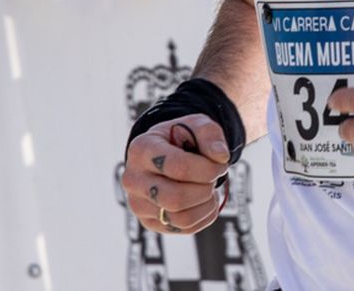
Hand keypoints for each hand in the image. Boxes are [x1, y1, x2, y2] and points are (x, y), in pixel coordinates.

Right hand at [123, 116, 230, 235]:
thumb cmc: (182, 138)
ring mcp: (139, 204)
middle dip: (206, 188)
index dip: (208, 168)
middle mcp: (133, 179)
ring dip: (207, 204)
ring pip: (181, 218)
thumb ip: (210, 135)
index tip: (220, 163)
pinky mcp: (150, 222)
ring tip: (211, 190)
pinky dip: (204, 216)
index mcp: (141, 149)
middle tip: (214, 178)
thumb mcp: (196, 124)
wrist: (166, 155)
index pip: (178, 166)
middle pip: (176, 198)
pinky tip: (205, 200)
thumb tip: (221, 156)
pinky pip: (184, 228)